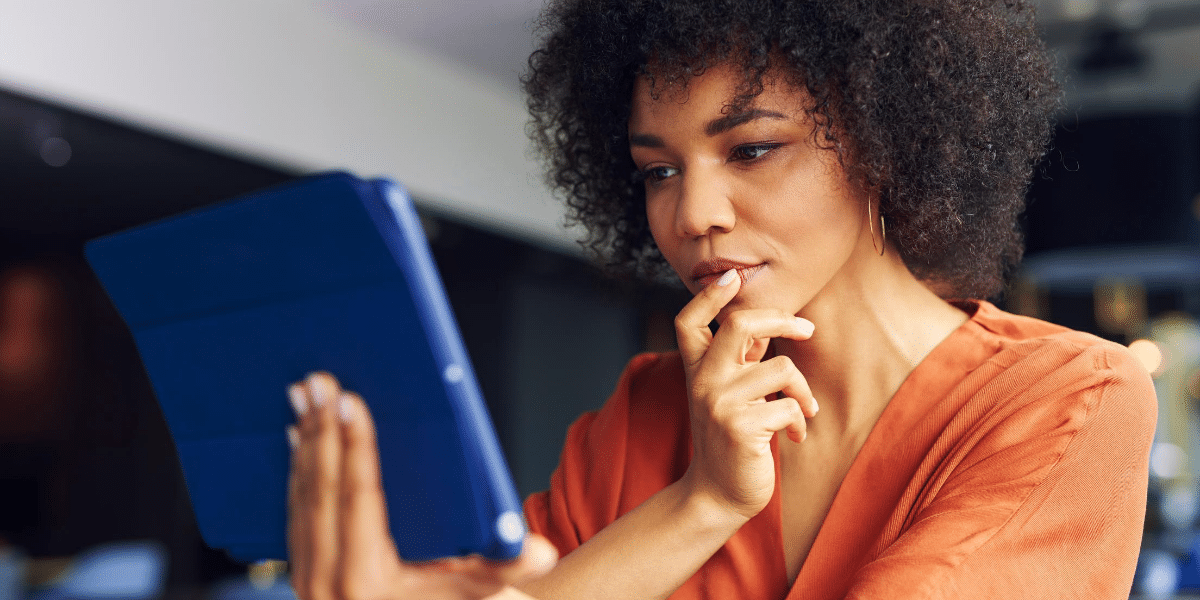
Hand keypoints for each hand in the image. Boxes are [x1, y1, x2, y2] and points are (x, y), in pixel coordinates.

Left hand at [286, 372, 556, 599]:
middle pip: (323, 493)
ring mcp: (309, 584)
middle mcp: (327, 589)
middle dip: (320, 430)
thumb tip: (539, 552)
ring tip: (304, 392)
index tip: (349, 400)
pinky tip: (297, 433)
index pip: (359, 499)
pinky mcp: (304, 576)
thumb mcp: (487, 586)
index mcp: (367, 585)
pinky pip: (295, 513)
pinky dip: (297, 468)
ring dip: (304, 441)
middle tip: (318, 380)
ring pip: (302, 499)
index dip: (355, 445)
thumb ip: (511, 567)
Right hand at [675, 270, 817, 519]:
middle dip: (782, 320)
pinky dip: (800, 421)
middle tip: (806, 329)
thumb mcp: (725, 395)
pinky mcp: (740, 428)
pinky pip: (789, 407)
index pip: (689, 321)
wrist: (717, 494)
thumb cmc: (729, 440)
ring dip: (803, 391)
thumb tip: (767, 324)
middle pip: (740, 325)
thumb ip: (738, 362)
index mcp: (696, 370)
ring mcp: (719, 404)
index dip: (708, 297)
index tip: (731, 278)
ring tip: (805, 409)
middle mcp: (702, 382)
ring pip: (781, 368)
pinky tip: (795, 436)